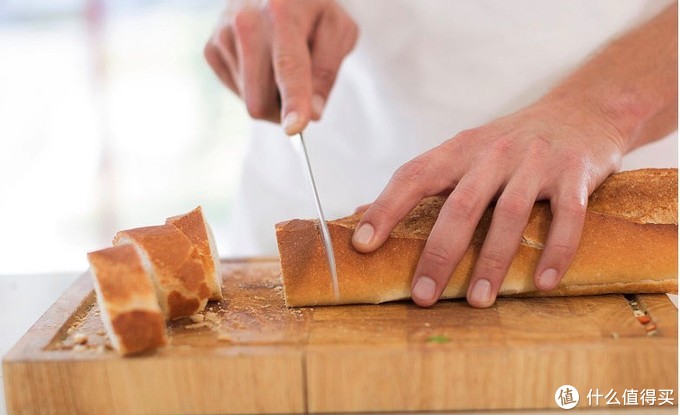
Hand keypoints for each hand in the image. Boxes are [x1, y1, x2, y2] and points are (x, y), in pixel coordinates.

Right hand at [203, 0, 357, 134]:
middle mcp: (246, 21)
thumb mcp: (339, 31)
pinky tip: (262, 60)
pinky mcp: (211, 48)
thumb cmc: (313, 10)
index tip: (295, 128)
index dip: (294, 101)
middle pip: (260, 99)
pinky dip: (255, 86)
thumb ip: (328, 71)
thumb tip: (313, 113)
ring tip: (280, 60)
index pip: (289, 66)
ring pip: (249, 101)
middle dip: (283, 110)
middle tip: (304, 92)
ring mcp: (223, 35)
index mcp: (283, 12)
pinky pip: (237, 92)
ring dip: (271, 95)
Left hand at [351, 97, 625, 307]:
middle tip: (423, 296)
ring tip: (476, 300)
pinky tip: (543, 283)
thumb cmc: (510, 143)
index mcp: (459, 150)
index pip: (414, 176)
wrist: (582, 110)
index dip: (386, 208)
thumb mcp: (465, 151)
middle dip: (439, 253)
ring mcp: (535, 163)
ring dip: (493, 261)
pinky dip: (556, 250)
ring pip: (510, 214)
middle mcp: (494, 153)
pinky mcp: (575, 174)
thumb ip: (424, 180)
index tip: (363, 245)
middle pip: (461, 205)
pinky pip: (567, 216)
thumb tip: (360, 213)